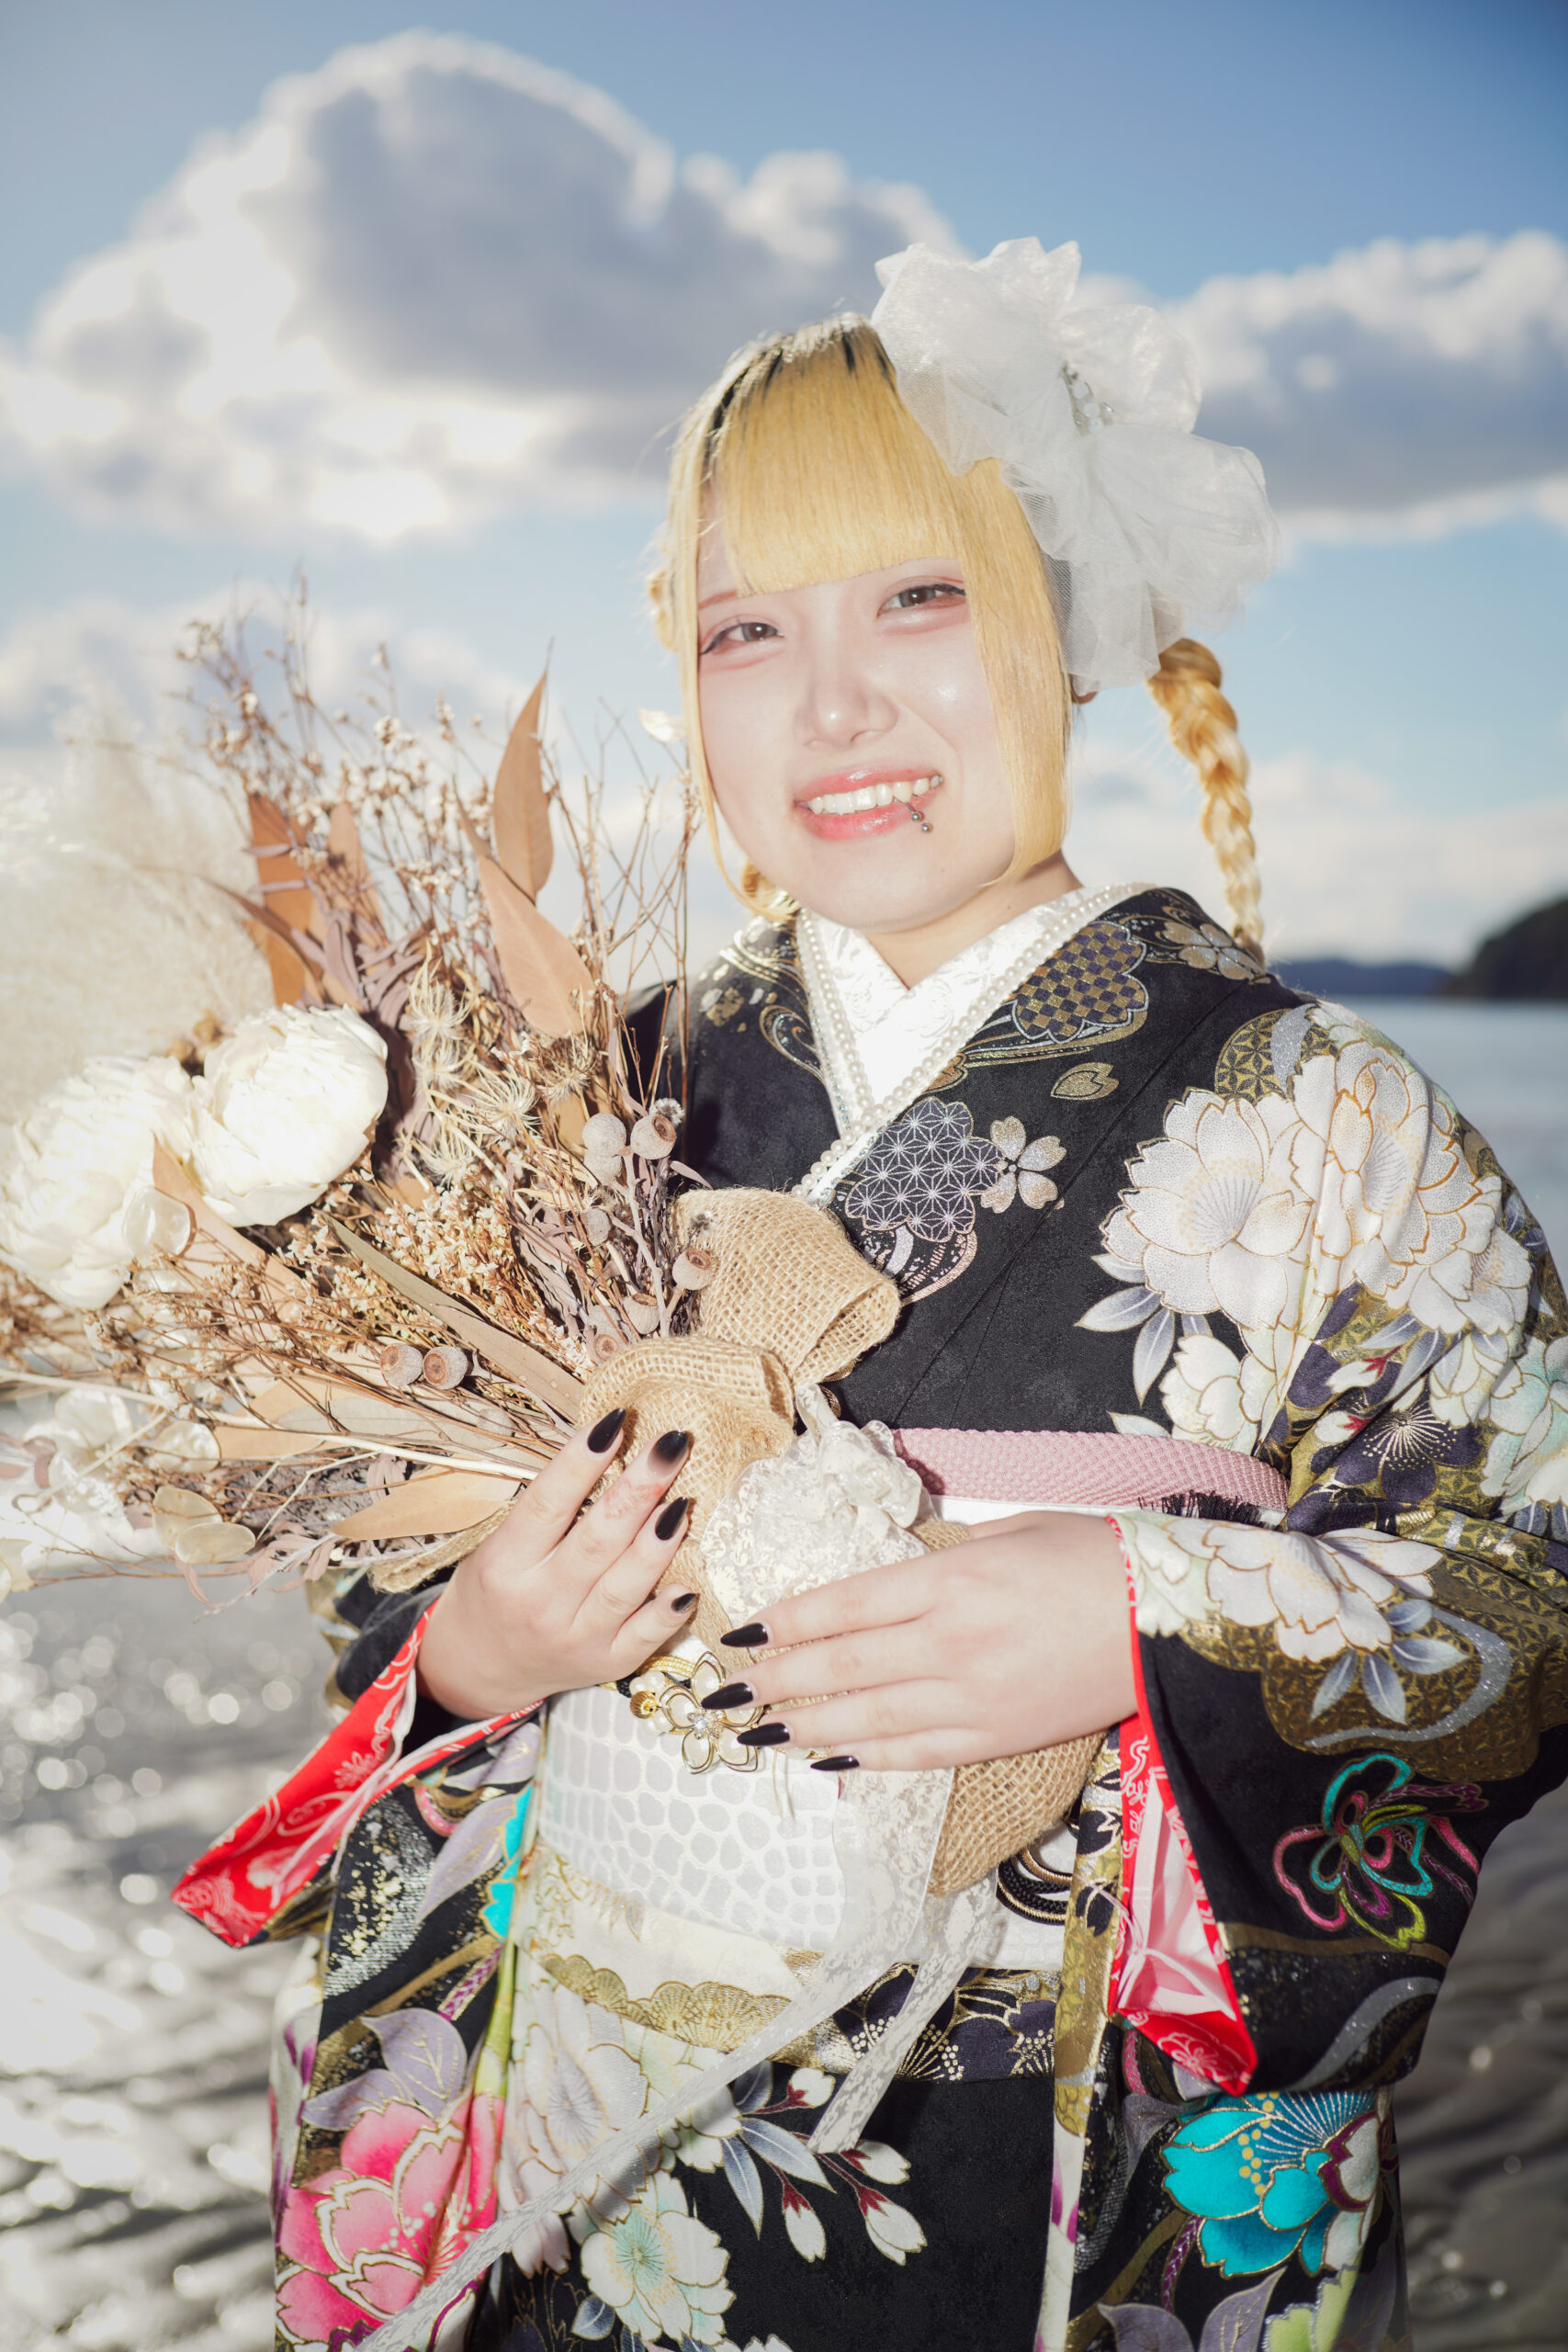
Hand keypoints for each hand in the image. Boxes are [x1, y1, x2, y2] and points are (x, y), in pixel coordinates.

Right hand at [415, 1412, 697, 1719]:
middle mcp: (540, 1603)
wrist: (480, 1666)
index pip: (548, 1503)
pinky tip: (689, 1583)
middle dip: (638, 1488)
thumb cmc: (496, 1588)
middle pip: (597, 1540)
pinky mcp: (605, 1663)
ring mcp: (576, 1636)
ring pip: (624, 1585)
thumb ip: (546, 1511)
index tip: (615, 1421)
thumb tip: (608, 1450)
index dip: (582, 1461)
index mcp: (506, 1564)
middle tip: (669, 1445)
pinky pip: (643, 1636)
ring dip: (658, 1542)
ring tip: (684, 1499)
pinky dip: (667, 1611)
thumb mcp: (499, 1546)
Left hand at [709, 1511, 1135, 1771]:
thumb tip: (894, 1575)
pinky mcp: (997, 1738)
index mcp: (950, 1579)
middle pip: (839, 1667)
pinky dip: (865, 1757)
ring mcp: (972, 1697)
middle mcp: (949, 1642)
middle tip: (722, 1692)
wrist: (1173, 1621)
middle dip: (772, 1680)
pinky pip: (915, 1751)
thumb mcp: (1011, 1530)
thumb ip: (944, 1556)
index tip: (740, 1632)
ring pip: (865, 1718)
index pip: (842, 1606)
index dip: (784, 1623)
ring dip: (802, 1725)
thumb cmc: (1096, 1555)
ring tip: (754, 1730)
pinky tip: (827, 1756)